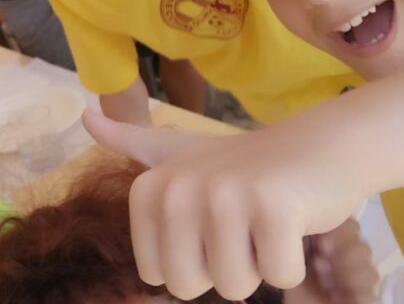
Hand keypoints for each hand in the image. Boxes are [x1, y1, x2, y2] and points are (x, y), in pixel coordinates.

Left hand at [82, 110, 364, 300]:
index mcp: (149, 187)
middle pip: (188, 286)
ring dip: (258, 266)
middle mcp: (178, 188)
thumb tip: (85, 116)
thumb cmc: (244, 163)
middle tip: (240, 227)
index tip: (210, 224)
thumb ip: (130, 142)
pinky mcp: (274, 206)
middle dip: (222, 271)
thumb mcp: (178, 152)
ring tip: (263, 221)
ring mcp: (225, 194)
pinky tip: (292, 221)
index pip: (158, 275)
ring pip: (235, 287)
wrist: (318, 146)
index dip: (193, 262)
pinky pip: (279, 276)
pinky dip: (291, 262)